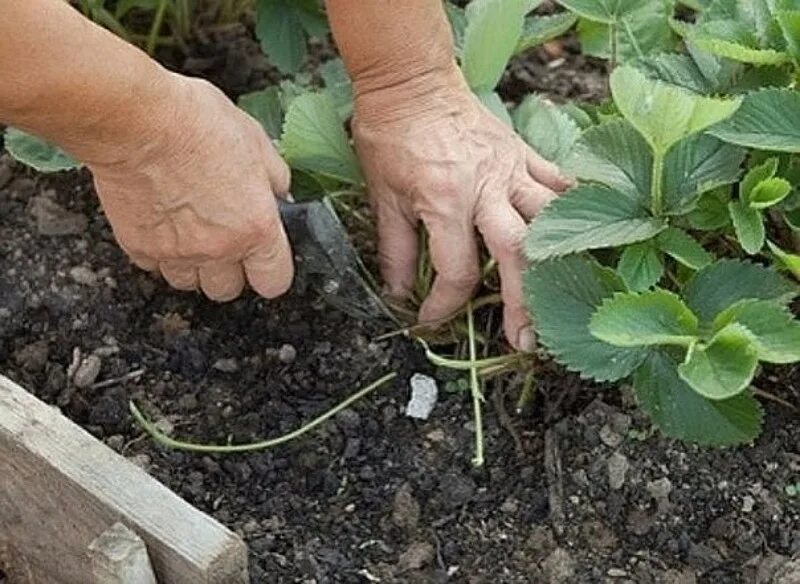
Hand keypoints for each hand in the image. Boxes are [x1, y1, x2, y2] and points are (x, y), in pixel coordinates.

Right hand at [89, 74, 293, 301]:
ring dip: (193, 265)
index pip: (274, 282)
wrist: (137, 118)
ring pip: (189, 283)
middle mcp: (218, 248)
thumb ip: (275, 177)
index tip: (264, 259)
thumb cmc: (195, 122)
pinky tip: (162, 222)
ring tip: (190, 230)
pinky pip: (154, 265)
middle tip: (225, 240)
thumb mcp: (256, 141)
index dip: (271, 271)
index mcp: (256, 227)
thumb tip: (280, 193)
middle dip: (229, 270)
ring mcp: (177, 252)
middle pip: (228, 290)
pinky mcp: (139, 246)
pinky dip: (158, 251)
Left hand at [353, 73, 570, 350]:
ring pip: (551, 219)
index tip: (430, 321)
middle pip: (518, 252)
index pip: (457, 270)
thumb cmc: (391, 137)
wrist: (412, 82)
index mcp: (445, 200)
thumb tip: (398, 294)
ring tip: (562, 295)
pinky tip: (580, 237)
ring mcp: (512, 168)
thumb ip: (394, 250)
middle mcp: (487, 187)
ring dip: (559, 260)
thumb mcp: (383, 197)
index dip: (443, 305)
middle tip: (525, 340)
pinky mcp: (525, 154)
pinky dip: (573, 210)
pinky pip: (559, 183)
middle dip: (524, 302)